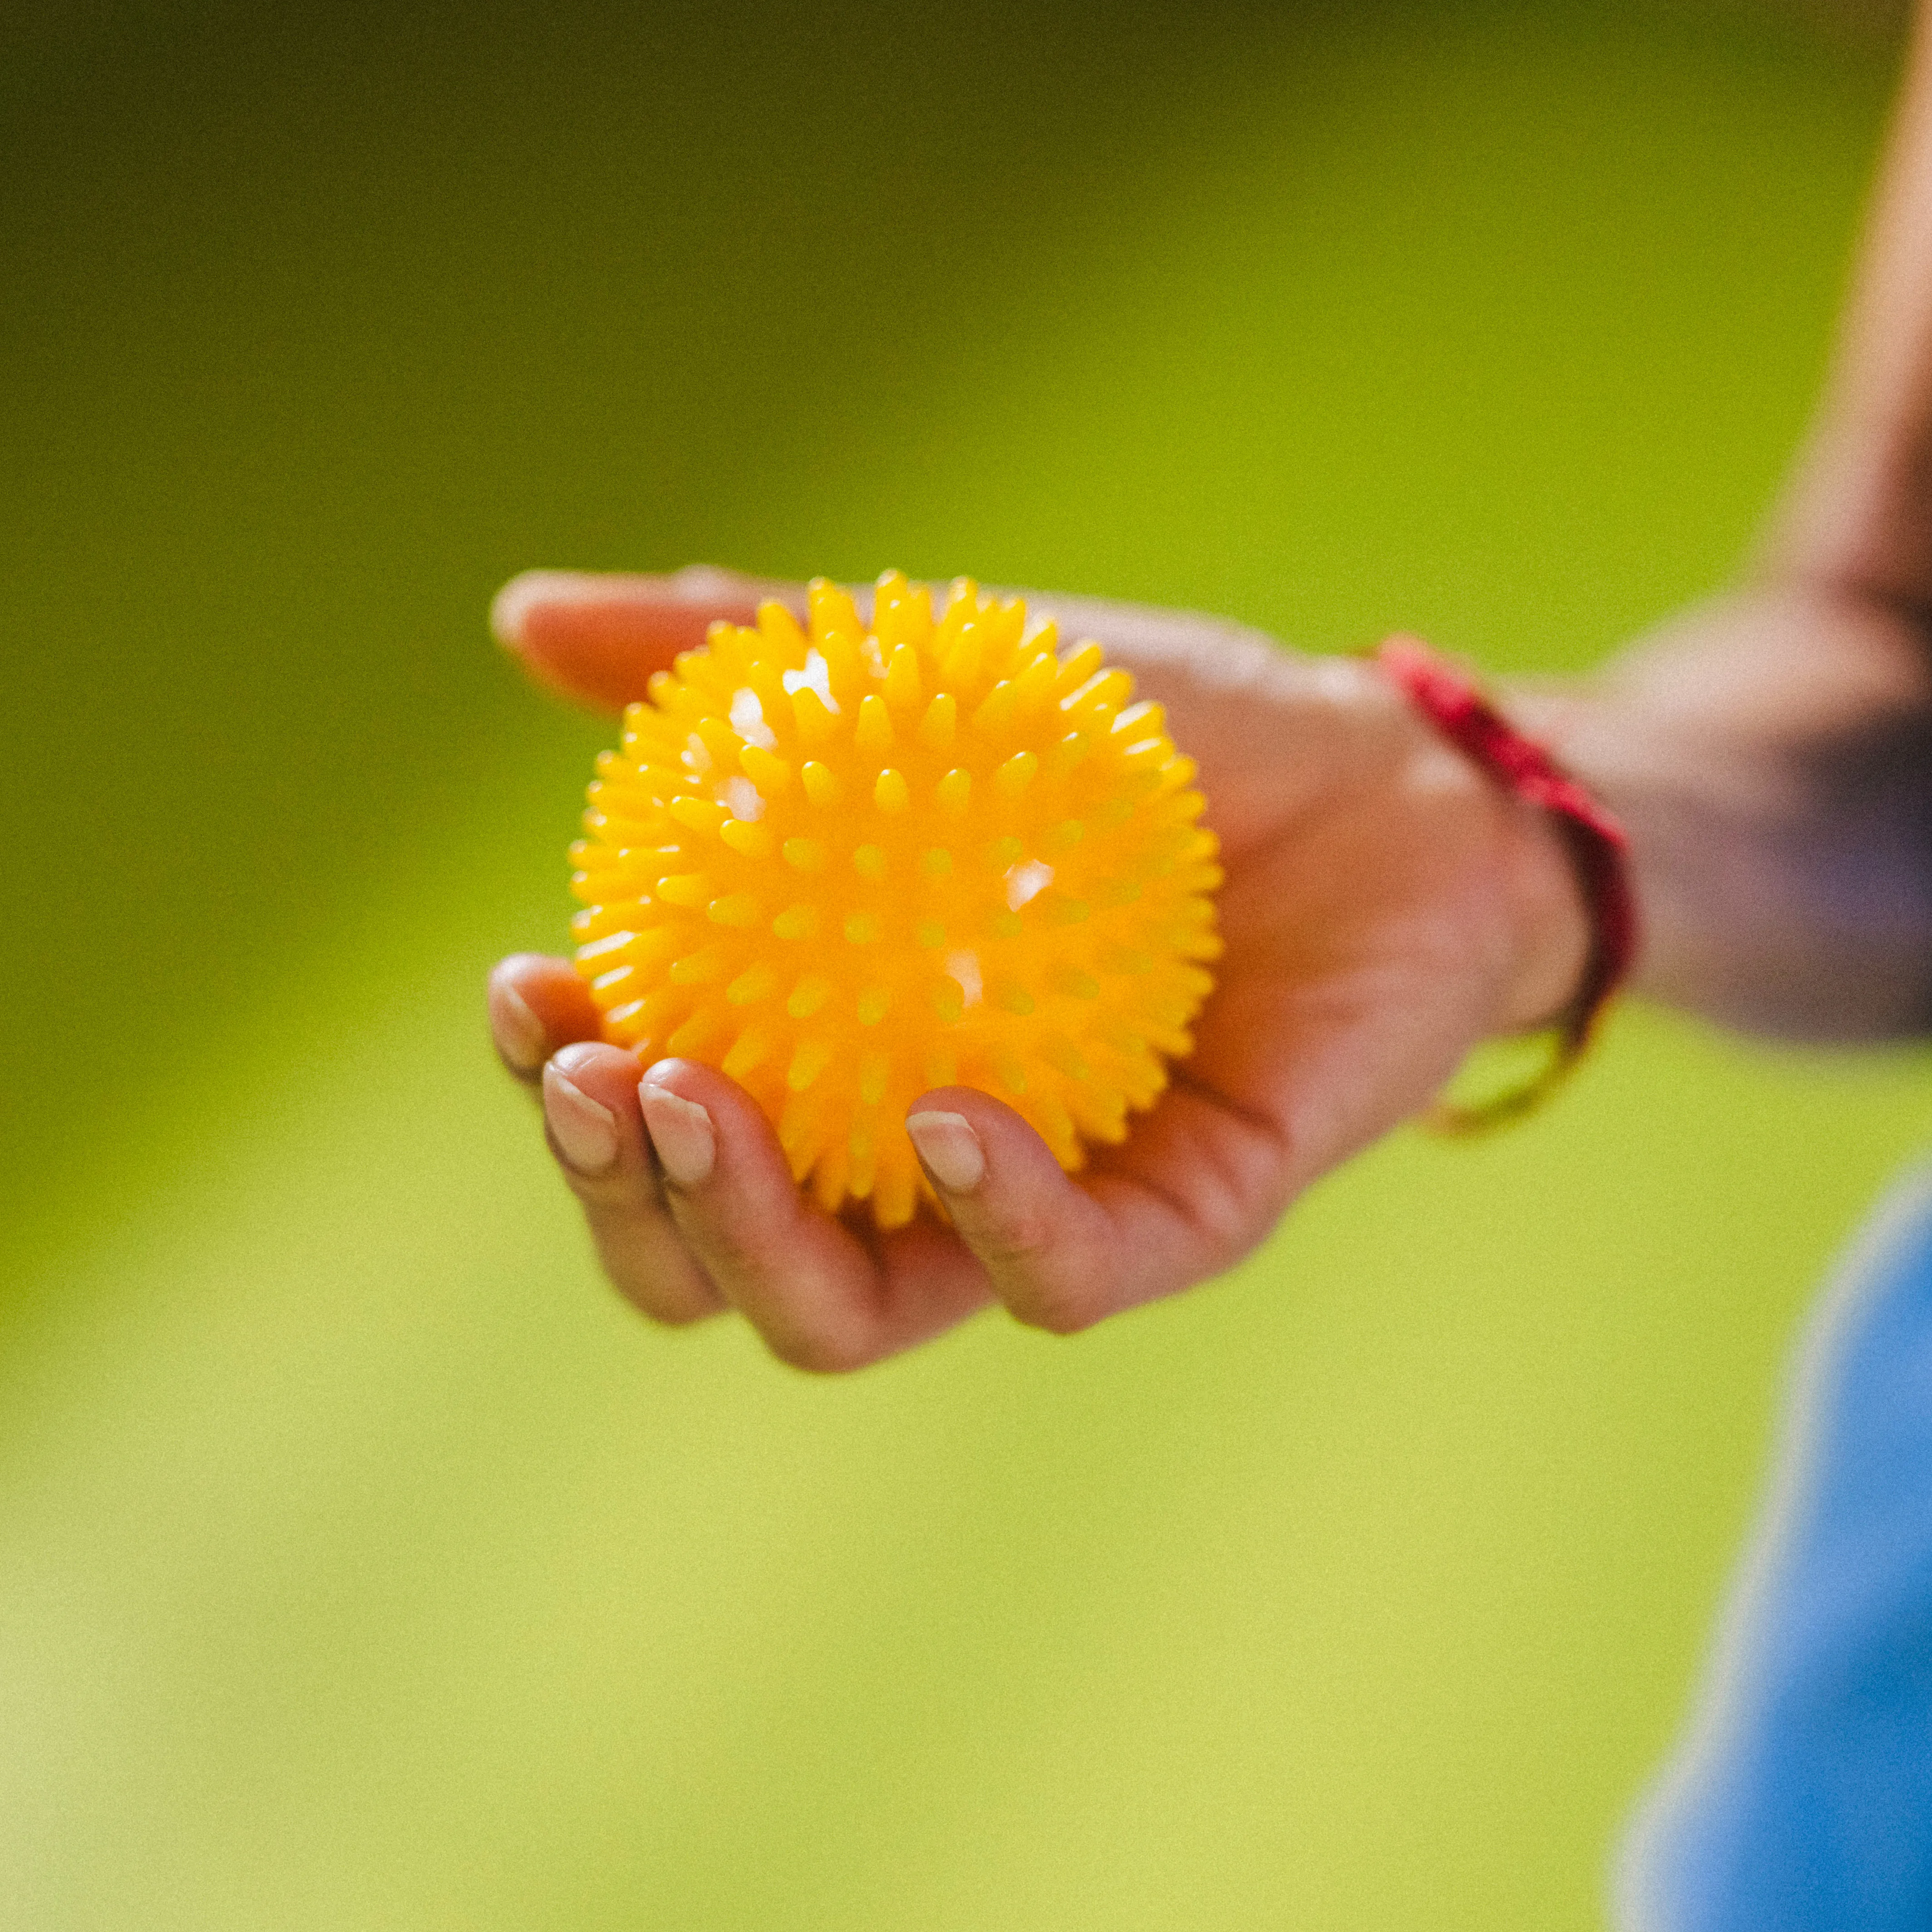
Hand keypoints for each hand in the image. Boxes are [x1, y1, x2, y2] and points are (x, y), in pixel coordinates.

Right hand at [487, 567, 1594, 1369]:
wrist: (1409, 776)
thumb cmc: (1166, 734)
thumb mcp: (945, 665)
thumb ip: (750, 650)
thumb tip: (522, 616)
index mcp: (836, 1067)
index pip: (658, 1133)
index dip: (567, 1093)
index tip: (531, 985)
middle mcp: (914, 1175)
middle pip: (710, 1266)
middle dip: (619, 1203)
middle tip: (590, 1078)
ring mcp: (1045, 1216)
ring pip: (848, 1315)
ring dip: (745, 1237)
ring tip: (691, 1100)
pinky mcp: (1191, 1227)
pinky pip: (1064, 1273)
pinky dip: (987, 1206)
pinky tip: (937, 1114)